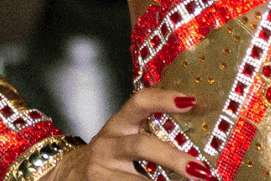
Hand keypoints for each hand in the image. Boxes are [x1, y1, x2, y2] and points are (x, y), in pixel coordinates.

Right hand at [46, 88, 208, 180]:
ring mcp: (101, 169)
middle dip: (173, 159)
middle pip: (142, 146)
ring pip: (133, 179)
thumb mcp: (125, 137)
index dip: (164, 99)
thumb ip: (152, 133)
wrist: (70, 173)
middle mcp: (108, 144)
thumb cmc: (110, 155)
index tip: (191, 101)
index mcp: (119, 124)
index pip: (140, 102)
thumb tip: (199, 135)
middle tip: (200, 170)